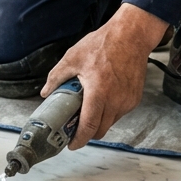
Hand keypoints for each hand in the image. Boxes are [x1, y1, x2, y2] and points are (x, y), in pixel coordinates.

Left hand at [42, 3, 168, 149]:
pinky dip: (109, 111)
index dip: (79, 140)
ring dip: (99, 121)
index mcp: (98, 93)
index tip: (71, 144)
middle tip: (75, 126)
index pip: (89, 127)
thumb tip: (46, 92)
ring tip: (88, 107)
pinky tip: (102, 98)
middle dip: (87, 133)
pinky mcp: (135, 98)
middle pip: (100, 130)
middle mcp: (115, 101)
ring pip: (110, 122)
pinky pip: (119, 113)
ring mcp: (127, 101)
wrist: (131, 36)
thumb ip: (57, 77)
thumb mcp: (73, 57)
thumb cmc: (103, 44)